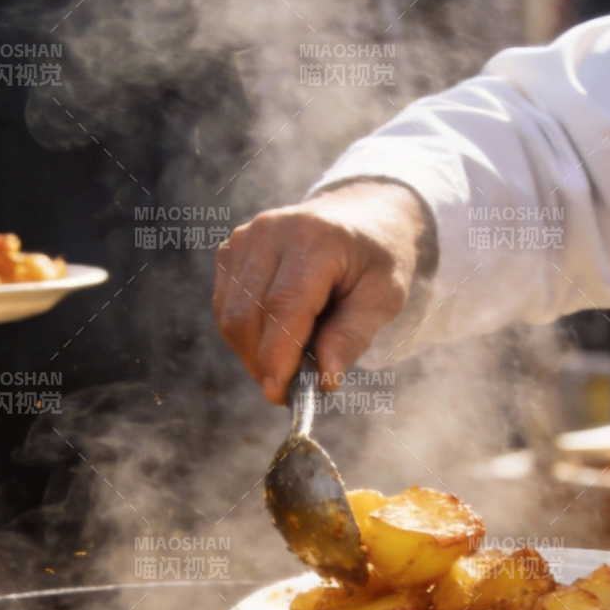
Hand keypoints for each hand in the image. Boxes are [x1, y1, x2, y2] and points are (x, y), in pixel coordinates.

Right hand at [214, 180, 431, 402]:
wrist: (360, 215)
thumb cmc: (376, 258)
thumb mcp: (384, 296)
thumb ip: (352, 336)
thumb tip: (324, 380)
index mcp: (315, 238)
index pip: (283, 306)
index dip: (277, 356)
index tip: (279, 395)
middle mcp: (272, 231)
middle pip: (248, 315)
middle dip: (263, 363)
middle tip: (289, 389)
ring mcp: (246, 238)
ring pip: (230, 316)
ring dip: (252, 352)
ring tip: (288, 360)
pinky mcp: (232, 250)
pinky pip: (225, 307)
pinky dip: (245, 334)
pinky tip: (275, 335)